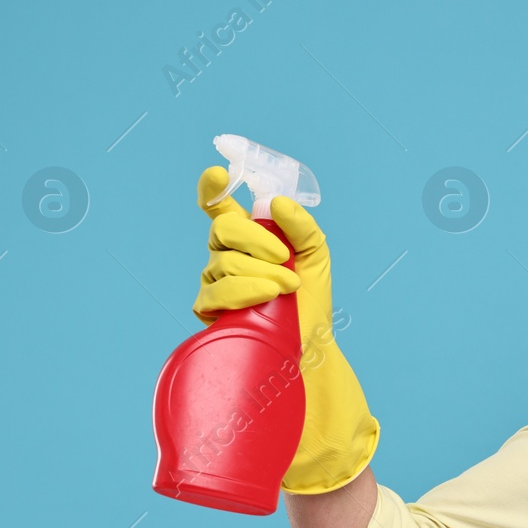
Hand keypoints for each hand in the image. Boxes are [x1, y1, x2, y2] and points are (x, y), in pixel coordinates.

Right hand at [194, 166, 378, 493]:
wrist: (309, 353)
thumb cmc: (311, 305)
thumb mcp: (317, 260)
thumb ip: (302, 227)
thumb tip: (276, 203)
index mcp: (247, 239)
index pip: (218, 206)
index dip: (212, 188)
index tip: (219, 174)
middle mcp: (225, 258)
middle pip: (221, 229)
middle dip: (255, 240)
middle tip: (285, 260)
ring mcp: (214, 285)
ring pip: (221, 262)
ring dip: (259, 271)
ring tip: (286, 289)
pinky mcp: (210, 315)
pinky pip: (216, 293)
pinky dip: (246, 290)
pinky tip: (268, 298)